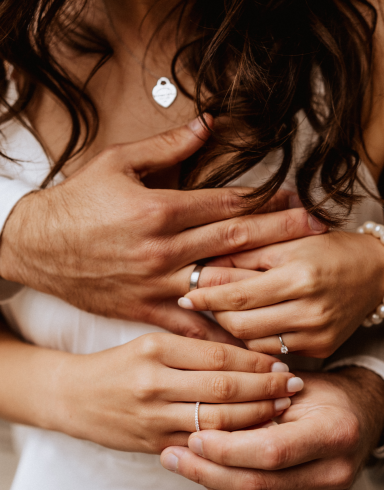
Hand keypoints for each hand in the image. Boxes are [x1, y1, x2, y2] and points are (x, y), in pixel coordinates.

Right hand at [0, 119, 324, 344]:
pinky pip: (191, 324)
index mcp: (157, 211)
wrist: (36, 248)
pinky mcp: (146, 310)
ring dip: (261, 279)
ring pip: (220, 283)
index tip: (294, 196)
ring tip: (294, 278)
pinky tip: (248, 334)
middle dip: (279, 233)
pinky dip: (221, 330)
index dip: (265, 197)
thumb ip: (165, 147)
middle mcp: (162, 250)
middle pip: (234, 240)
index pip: (224, 203)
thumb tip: (206, 126)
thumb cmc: (74, 205)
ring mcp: (156, 284)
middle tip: (314, 229)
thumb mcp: (115, 163)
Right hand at [54, 333, 299, 452]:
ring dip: (256, 416)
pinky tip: (254, 436)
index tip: (281, 363)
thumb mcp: (150, 343)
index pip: (219, 355)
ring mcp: (153, 416)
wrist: (73, 396)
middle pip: (224, 387)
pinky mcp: (153, 443)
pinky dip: (231, 441)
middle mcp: (154, 382)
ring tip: (282, 409)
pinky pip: (201, 444)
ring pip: (217, 420)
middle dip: (265, 388)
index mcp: (156, 349)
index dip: (256, 362)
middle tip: (294, 387)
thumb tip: (245, 352)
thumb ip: (193, 346)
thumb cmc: (117, 365)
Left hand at [160, 367, 383, 489]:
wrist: (354, 416)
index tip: (193, 437)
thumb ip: (254, 403)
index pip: (270, 451)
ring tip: (185, 467)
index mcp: (333, 432)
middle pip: (259, 485)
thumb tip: (202, 420)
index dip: (226, 448)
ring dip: (213, 489)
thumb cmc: (317, 394)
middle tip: (174, 455)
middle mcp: (336, 472)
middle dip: (207, 471)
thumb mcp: (290, 385)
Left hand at [179, 231, 383, 355]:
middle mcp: (310, 310)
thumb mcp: (286, 243)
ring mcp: (317, 335)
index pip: (238, 295)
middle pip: (241, 325)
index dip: (207, 297)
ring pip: (254, 342)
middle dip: (215, 314)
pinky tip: (252, 324)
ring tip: (226, 311)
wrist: (374, 272)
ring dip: (233, 328)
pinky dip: (256, 339)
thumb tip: (203, 271)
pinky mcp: (322, 349)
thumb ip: (244, 257)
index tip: (185, 297)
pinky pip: (274, 350)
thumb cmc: (327, 250)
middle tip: (204, 303)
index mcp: (299, 277)